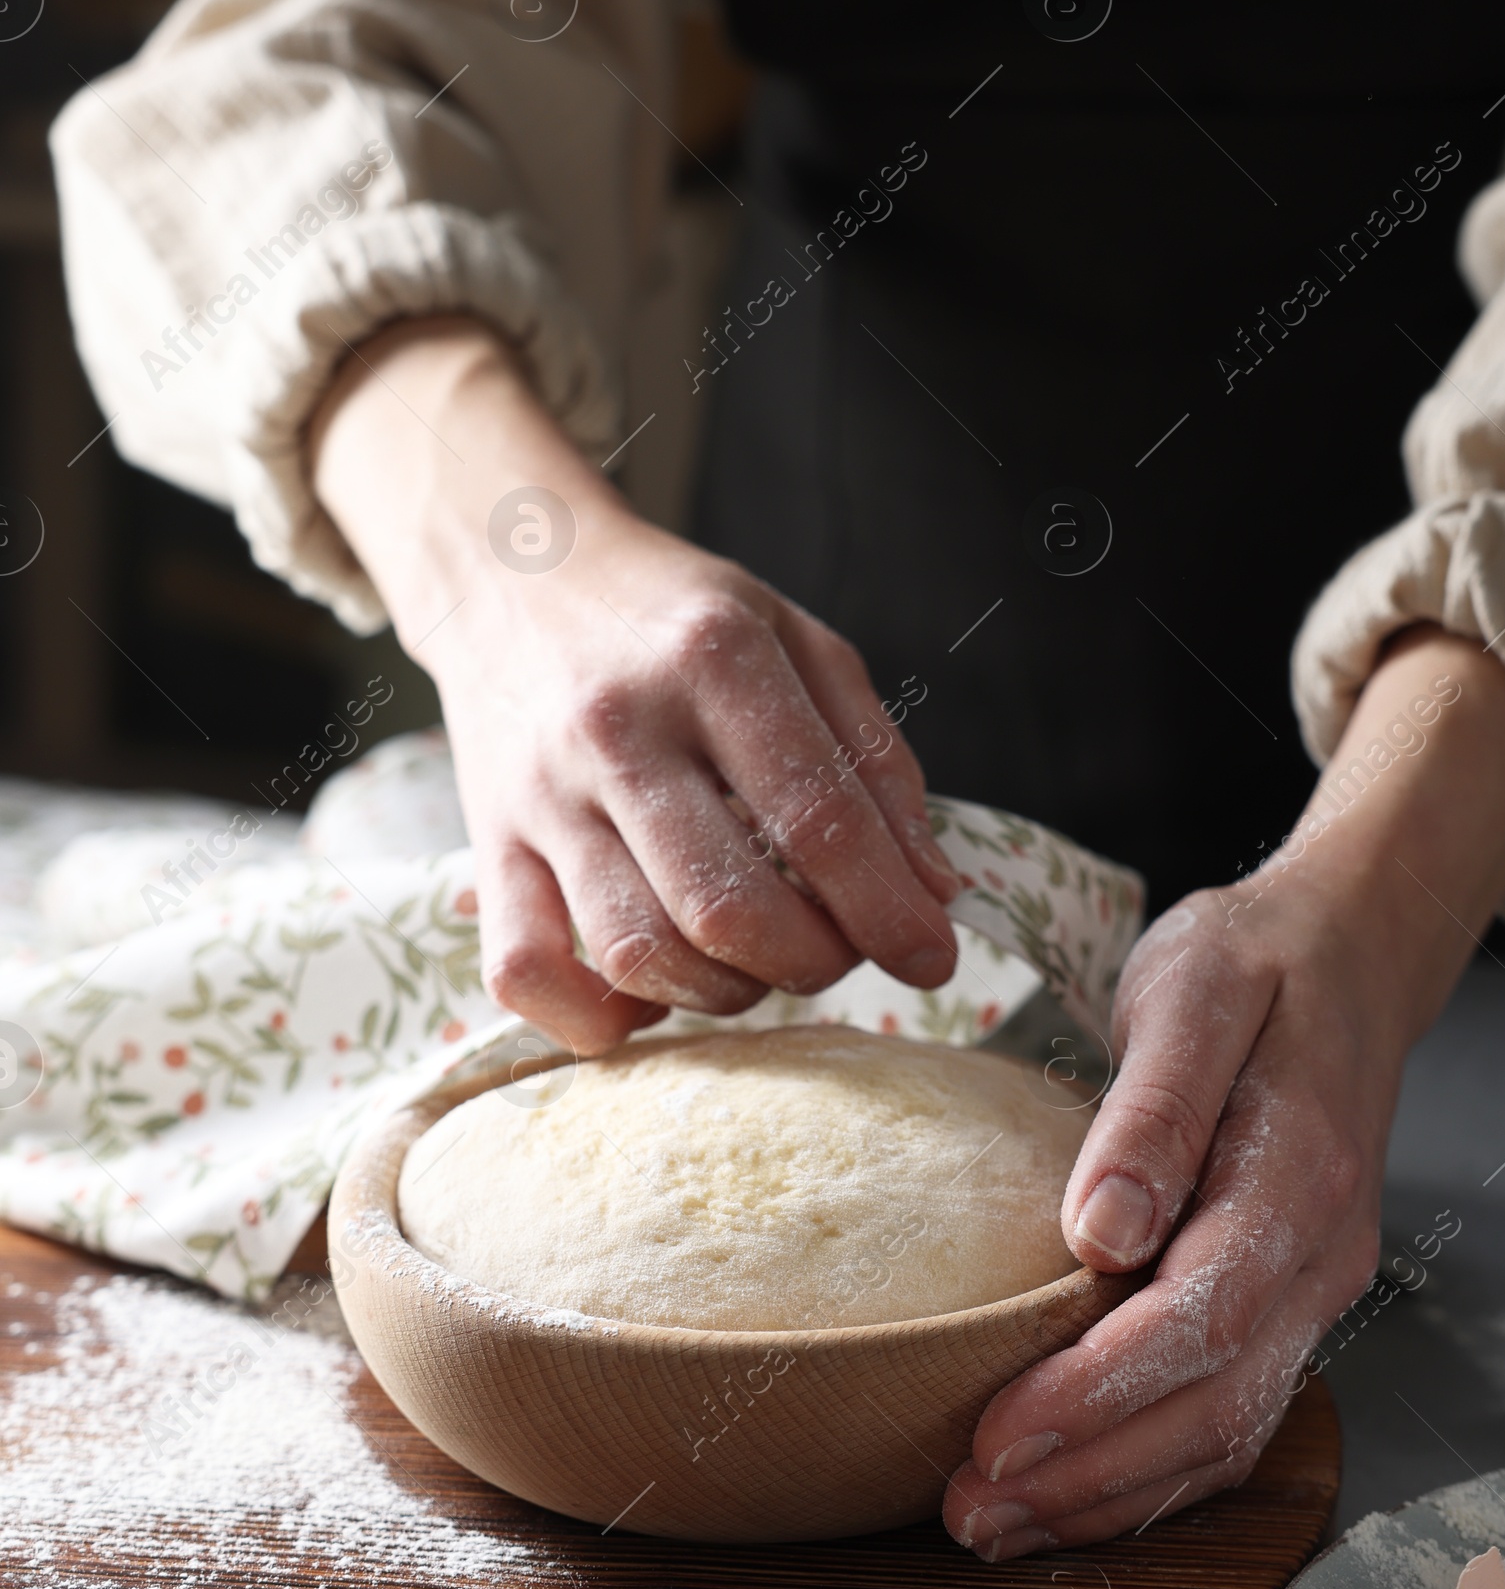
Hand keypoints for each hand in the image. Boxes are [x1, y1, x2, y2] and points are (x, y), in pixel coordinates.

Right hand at [311, 318, 957, 1051]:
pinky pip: (524, 973)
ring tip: (756, 960)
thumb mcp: (796, 640)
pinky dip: (596, 1019)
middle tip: (837, 949)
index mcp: (712, 661)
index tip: (931, 956)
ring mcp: (541, 796)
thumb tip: (931, 893)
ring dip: (723, 991)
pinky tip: (653, 996)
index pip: (815, 819)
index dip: (886, 909)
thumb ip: (872, 761)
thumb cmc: (671, 614)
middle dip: (811, 960)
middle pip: (727, 907)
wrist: (512, 570)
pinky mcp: (488, 846)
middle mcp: (617, 730)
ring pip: (636, 952)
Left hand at [944, 628, 1504, 1559]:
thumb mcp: (1197, 989)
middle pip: (1213, 1408)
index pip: (1200, 1320)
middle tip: (965, 1511)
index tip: (996, 1437)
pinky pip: (1226, 1417)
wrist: (1349, 957)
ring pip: (1223, 1433)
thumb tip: (1099, 1229)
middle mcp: (1321, 1258)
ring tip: (991, 1523)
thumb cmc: (1258, 962)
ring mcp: (1312, 1291)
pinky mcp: (1284, 1305)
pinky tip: (1063, 1491)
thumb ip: (1154, 1109)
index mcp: (1299, 1178)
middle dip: (1087, 1476)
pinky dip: (1146, 1474)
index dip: (1096, 1393)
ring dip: (1108, 1495)